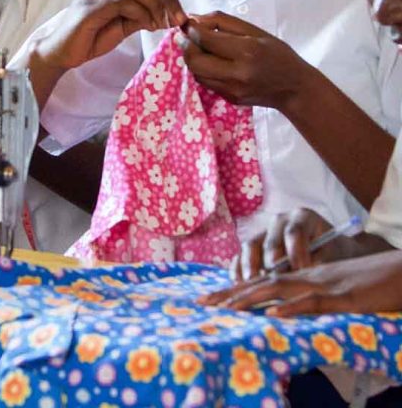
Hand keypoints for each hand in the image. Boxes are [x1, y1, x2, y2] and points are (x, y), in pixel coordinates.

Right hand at [33, 0, 186, 71]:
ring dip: (155, 5)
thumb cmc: (90, 38)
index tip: (180, 14)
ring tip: (164, 24)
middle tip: (178, 19)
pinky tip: (148, 26)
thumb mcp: (123, 24)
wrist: (61, 53)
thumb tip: (170, 14)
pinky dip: (141, 13)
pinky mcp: (88, 7)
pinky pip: (121, 3)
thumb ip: (142, 14)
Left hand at [178, 12, 314, 109]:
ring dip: (193, 58)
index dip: (192, 31)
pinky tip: (212, 62)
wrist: (294, 89)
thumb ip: (222, 22)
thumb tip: (193, 19)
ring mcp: (232, 89)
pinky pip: (205, 82)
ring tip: (201, 49)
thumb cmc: (278, 55)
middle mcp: (237, 73)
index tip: (189, 24)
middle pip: (194, 60)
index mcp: (247, 51)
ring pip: (196, 73)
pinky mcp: (229, 99)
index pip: (206, 40)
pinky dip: (202, 70)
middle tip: (189, 38)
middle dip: (187, 46)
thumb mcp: (256, 32)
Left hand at [198, 249, 401, 316]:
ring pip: (281, 286)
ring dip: (252, 298)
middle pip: (261, 281)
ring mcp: (322, 283)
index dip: (233, 289)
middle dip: (231, 293)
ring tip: (227, 310)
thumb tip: (280, 311)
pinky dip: (293, 307)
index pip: (261, 280)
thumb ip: (307, 297)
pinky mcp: (342, 295)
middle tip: (203, 304)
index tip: (207, 300)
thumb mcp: (331, 289)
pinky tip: (274, 314)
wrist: (398, 271)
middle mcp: (305, 275)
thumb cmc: (366, 282)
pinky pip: (314, 300)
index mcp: (302, 275)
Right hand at [228, 209, 332, 282]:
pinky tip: (240, 285)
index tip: (303, 272)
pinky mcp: (253, 247)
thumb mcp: (334, 255)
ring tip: (252, 284)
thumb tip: (303, 273)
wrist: (331, 252)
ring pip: (250, 246)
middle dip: (272, 264)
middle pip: (270, 241)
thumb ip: (320, 262)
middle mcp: (279, 221)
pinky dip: (238, 269)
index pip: (294, 233)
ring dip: (250, 266)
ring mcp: (264, 232)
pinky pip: (240, 255)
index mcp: (302, 217)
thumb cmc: (335, 253)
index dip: (297, 253)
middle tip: (276, 282)